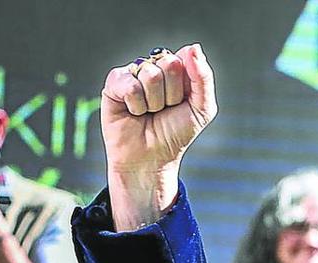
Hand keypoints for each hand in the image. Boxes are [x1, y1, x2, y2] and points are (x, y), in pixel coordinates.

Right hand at [100, 44, 216, 176]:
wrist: (151, 159)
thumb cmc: (175, 134)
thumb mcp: (202, 109)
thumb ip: (203, 78)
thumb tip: (193, 47)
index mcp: (177, 70)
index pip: (186, 59)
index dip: (187, 85)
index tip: (183, 103)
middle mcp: (155, 68)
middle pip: (170, 63)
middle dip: (172, 93)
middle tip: (165, 109)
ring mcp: (134, 74)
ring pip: (150, 74)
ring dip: (154, 102)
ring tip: (150, 113)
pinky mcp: (114, 83)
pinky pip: (130, 84)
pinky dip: (136, 104)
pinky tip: (134, 112)